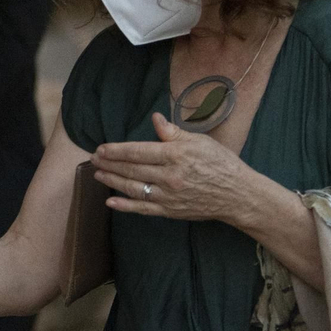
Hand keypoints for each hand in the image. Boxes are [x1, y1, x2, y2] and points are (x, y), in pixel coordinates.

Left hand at [90, 113, 249, 221]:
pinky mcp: (170, 211)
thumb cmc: (220, 163)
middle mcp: (169, 176)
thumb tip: (155, 119)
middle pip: (132, 169)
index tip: (101, 148)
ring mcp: (168, 196)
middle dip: (109, 164)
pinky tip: (110, 201)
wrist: (237, 194)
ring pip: (133, 188)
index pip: (138, 151)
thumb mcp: (199, 141)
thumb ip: (173, 133)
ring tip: (98, 175)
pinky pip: (142, 209)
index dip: (116, 150)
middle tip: (93, 159)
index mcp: (175, 155)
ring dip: (112, 181)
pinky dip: (125, 205)